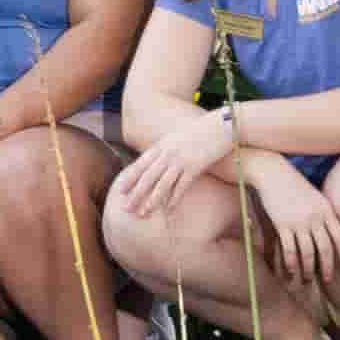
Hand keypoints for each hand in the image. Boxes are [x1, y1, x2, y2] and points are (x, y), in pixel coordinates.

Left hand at [101, 124, 225, 226]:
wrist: (220, 126)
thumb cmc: (199, 132)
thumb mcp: (175, 137)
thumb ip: (163, 148)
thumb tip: (153, 161)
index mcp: (161, 145)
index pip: (140, 164)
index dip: (130, 178)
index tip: (120, 191)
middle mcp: (167, 153)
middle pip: (147, 177)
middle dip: (135, 194)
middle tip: (126, 208)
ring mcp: (181, 160)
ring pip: (162, 184)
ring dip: (151, 201)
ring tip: (143, 213)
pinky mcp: (195, 167)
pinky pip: (181, 187)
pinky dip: (174, 200)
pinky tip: (169, 211)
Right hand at [250, 179, 339, 285]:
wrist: (273, 174)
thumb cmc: (295, 185)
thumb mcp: (316, 197)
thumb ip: (325, 214)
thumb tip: (331, 233)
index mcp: (326, 210)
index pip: (339, 237)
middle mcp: (315, 218)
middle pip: (325, 248)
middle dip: (327, 267)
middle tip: (327, 280)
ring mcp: (299, 222)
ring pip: (307, 252)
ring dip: (308, 269)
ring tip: (307, 278)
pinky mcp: (282, 225)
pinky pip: (289, 249)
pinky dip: (291, 263)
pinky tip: (292, 270)